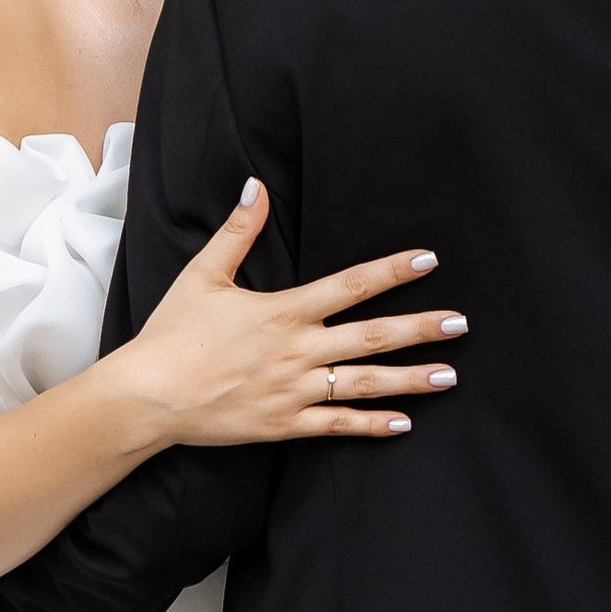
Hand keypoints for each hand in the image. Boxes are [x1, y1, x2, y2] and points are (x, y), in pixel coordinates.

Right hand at [118, 180, 464, 446]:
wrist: (149, 396)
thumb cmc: (173, 333)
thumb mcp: (202, 274)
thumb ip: (237, 231)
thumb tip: (254, 186)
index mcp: (282, 312)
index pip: (349, 286)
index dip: (390, 272)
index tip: (427, 260)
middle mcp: (297, 351)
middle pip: (371, 337)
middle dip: (419, 328)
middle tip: (461, 323)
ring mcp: (294, 391)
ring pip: (364, 383)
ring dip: (410, 379)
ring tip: (449, 375)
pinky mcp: (284, 424)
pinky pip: (337, 425)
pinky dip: (372, 425)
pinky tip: (404, 423)